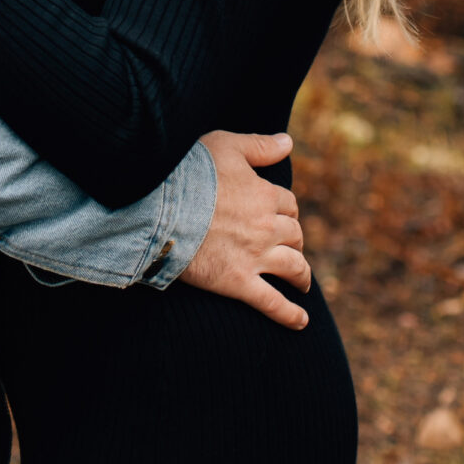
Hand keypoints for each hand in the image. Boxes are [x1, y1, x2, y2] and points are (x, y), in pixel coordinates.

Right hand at [179, 130, 309, 328]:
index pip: (287, 204)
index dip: (284, 208)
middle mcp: (266, 227)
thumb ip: (260, 146)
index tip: (278, 213)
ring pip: (292, 267)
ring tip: (301, 282)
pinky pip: (272, 303)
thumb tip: (288, 142)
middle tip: (288, 245)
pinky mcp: (239, 282)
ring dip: (301, 275)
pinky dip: (289, 314)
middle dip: (294, 239)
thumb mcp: (227, 146)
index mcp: (265, 195)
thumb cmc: (191, 171)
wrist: (163, 207)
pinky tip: (301, 321)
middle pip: (294, 234)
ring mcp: (255, 257)